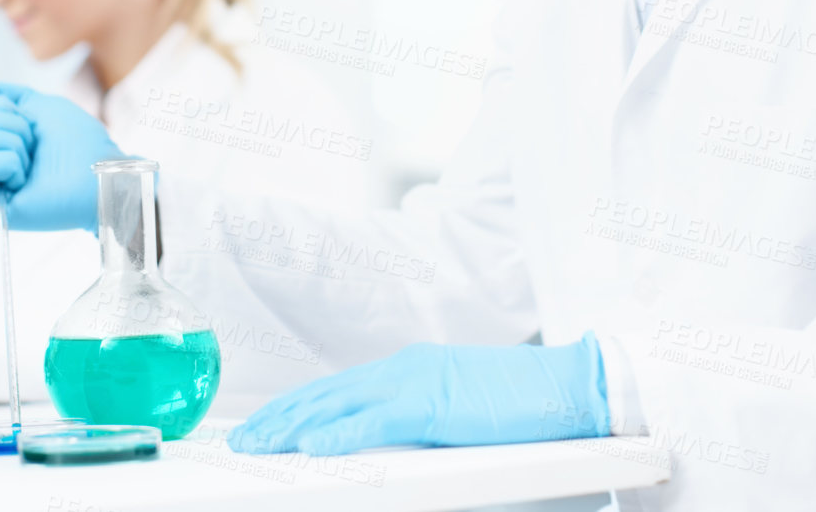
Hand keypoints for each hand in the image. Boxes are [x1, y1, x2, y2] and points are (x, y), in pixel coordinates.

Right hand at [0, 83, 126, 232]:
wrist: (96, 171)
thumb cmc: (78, 141)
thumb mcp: (42, 107)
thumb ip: (13, 96)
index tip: (27, 120)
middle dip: (7, 124)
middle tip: (33, 144)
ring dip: (11, 143)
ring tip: (31, 162)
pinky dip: (8, 163)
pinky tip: (24, 179)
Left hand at [227, 334, 608, 455]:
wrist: (570, 385)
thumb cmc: (525, 404)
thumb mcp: (458, 407)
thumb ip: (420, 417)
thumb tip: (389, 439)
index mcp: (409, 369)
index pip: (339, 389)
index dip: (299, 407)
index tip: (268, 425)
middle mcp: (404, 369)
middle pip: (326, 393)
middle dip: (280, 417)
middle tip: (245, 439)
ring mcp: (416, 383)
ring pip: (337, 404)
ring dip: (292, 426)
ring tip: (258, 445)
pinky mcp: (432, 405)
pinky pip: (372, 422)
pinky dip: (337, 433)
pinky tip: (309, 446)